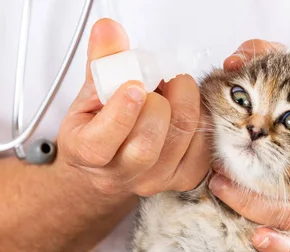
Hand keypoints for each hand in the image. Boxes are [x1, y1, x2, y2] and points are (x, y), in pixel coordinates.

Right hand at [57, 19, 209, 197]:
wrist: (111, 163)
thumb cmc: (98, 126)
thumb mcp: (90, 93)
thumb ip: (102, 62)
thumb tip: (109, 31)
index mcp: (86, 153)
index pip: (100, 144)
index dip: (121, 114)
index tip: (134, 86)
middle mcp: (119, 175)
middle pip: (147, 144)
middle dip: (161, 102)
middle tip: (164, 79)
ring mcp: (153, 181)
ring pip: (180, 141)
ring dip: (186, 103)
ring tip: (175, 88)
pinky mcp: (182, 179)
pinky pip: (202, 148)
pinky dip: (201, 120)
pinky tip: (187, 108)